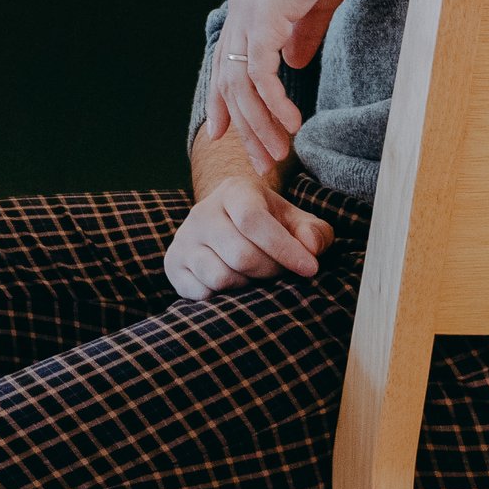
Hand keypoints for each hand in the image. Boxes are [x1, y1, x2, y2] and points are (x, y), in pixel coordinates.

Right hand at [165, 175, 333, 298]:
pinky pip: (201, 293)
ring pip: (220, 277)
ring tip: (255, 274)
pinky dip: (223, 297)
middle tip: (280, 271)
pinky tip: (233, 283)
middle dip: (270, 271)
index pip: (253, 220)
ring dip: (247, 285)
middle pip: (241, 255)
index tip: (311, 268)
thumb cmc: (270, 225)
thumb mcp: (295, 221)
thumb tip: (309, 248)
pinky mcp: (173, 265)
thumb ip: (314, 232)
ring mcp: (184, 239)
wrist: (228, 224)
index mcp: (234, 191)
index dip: (284, 248)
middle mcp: (202, 212)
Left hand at [204, 0, 367, 175]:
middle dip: (243, 126)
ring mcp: (249, 15)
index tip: (226, 132)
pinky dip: (274, 106)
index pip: (227, 62)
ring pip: (243, 87)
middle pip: (229, 82)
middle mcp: (240, 11)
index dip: (224, 100)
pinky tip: (292, 125)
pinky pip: (263, 76)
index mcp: (249, 5)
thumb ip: (301, 32)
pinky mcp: (267, 18)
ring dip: (261, 125)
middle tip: (261, 161)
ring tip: (279, 152)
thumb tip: (293, 63)